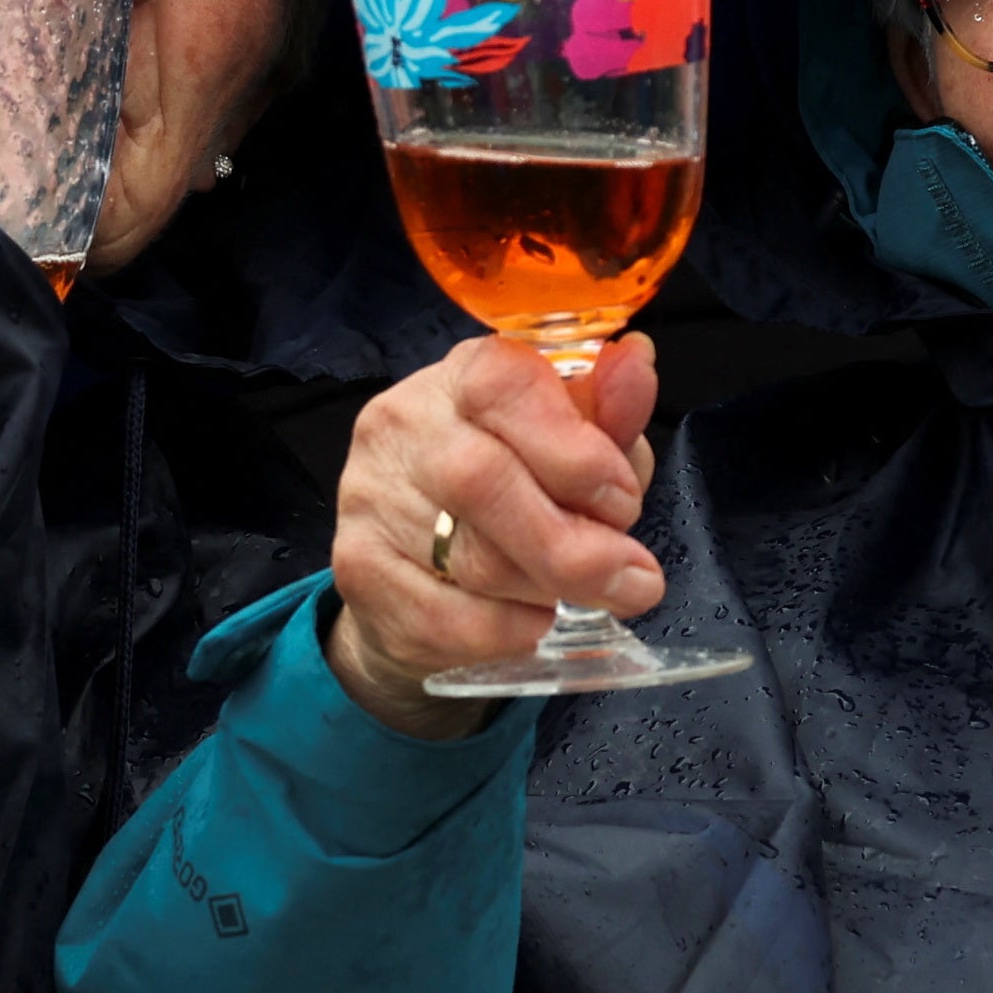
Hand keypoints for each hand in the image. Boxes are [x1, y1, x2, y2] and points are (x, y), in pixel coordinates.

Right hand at [325, 336, 663, 739]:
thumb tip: (636, 362)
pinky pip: (442, 616)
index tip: (622, 499)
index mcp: (461, 378)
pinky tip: (530, 623)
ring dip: (549, 590)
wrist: (420, 576)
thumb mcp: (576, 448)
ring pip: (469, 558)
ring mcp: (369, 497)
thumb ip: (609, 415)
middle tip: (632, 579)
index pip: (504, 383)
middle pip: (482, 480)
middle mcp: (403, 425)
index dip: (573, 447)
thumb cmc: (516, 496)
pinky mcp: (357, 569)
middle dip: (573, 543)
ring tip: (585, 597)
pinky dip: (505, 630)